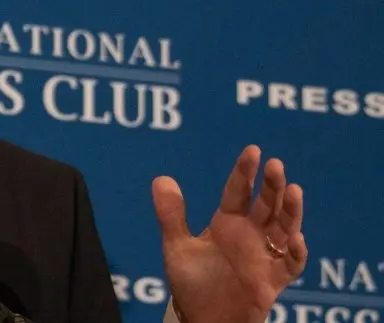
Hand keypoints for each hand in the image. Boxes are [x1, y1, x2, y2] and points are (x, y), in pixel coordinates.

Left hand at [152, 145, 307, 322]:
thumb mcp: (177, 247)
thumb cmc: (192, 282)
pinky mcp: (273, 279)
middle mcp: (249, 235)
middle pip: (266, 204)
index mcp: (227, 223)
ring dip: (290, 211)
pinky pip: (291, 264)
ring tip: (294, 190)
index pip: (238, 191)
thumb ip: (171, 215)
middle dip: (272, 185)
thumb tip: (160, 178)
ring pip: (284, 228)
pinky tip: (296, 238)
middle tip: (275, 165)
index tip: (253, 150)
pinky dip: (296, 252)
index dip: (245, 172)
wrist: (203, 318)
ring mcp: (264, 255)